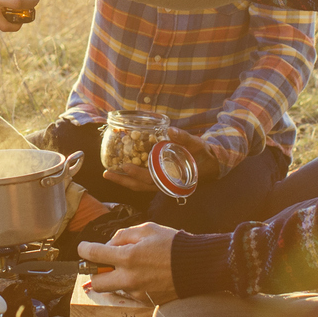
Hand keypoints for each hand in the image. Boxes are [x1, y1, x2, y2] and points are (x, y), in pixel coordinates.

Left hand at [79, 222, 178, 302]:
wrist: (196, 267)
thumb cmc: (172, 244)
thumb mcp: (147, 229)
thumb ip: (123, 235)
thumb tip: (109, 245)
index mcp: (127, 257)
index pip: (93, 254)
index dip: (84, 249)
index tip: (83, 247)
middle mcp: (129, 277)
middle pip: (96, 282)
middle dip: (94, 272)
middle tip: (102, 264)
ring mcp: (136, 291)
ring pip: (113, 287)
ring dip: (115, 277)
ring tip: (131, 266)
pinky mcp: (145, 300)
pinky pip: (129, 292)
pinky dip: (130, 284)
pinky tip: (144, 275)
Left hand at [101, 127, 219, 188]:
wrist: (211, 164)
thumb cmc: (204, 155)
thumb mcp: (197, 145)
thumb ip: (184, 138)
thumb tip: (171, 130)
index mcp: (173, 178)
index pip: (152, 179)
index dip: (138, 174)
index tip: (125, 166)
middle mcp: (165, 183)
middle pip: (140, 186)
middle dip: (123, 180)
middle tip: (106, 173)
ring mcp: (161, 182)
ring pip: (139, 185)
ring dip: (124, 180)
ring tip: (108, 173)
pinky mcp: (159, 178)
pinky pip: (142, 181)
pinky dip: (131, 177)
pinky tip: (121, 169)